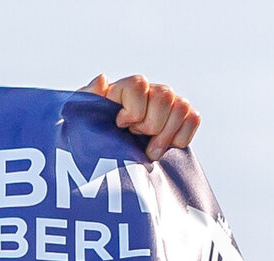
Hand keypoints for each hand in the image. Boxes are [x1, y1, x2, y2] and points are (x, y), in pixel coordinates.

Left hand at [80, 74, 199, 161]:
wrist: (105, 167)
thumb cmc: (89, 141)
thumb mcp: (80, 123)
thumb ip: (87, 99)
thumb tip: (103, 79)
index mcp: (125, 89)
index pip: (139, 85)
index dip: (133, 109)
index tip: (120, 125)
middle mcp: (149, 93)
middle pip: (165, 95)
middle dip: (150, 124)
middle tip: (135, 138)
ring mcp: (167, 106)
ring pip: (182, 106)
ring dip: (166, 134)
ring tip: (149, 152)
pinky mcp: (180, 121)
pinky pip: (193, 118)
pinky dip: (181, 136)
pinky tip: (165, 148)